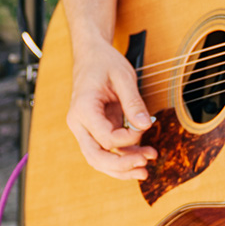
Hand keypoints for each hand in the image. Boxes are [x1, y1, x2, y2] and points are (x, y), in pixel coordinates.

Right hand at [65, 34, 156, 180]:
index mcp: (83, 109)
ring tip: (145, 170)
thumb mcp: (123, 77)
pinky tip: (139, 160)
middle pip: (96, 157)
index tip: (145, 127)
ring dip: (121, 168)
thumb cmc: (105, 63)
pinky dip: (121, 159)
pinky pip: (104, 152)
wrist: (91, 55)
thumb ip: (133, 102)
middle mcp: (78, 123)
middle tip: (145, 165)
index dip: (129, 139)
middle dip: (122, 166)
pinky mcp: (93, 131)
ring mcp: (84, 129)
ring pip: (98, 160)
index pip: (106, 138)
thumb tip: (144, 126)